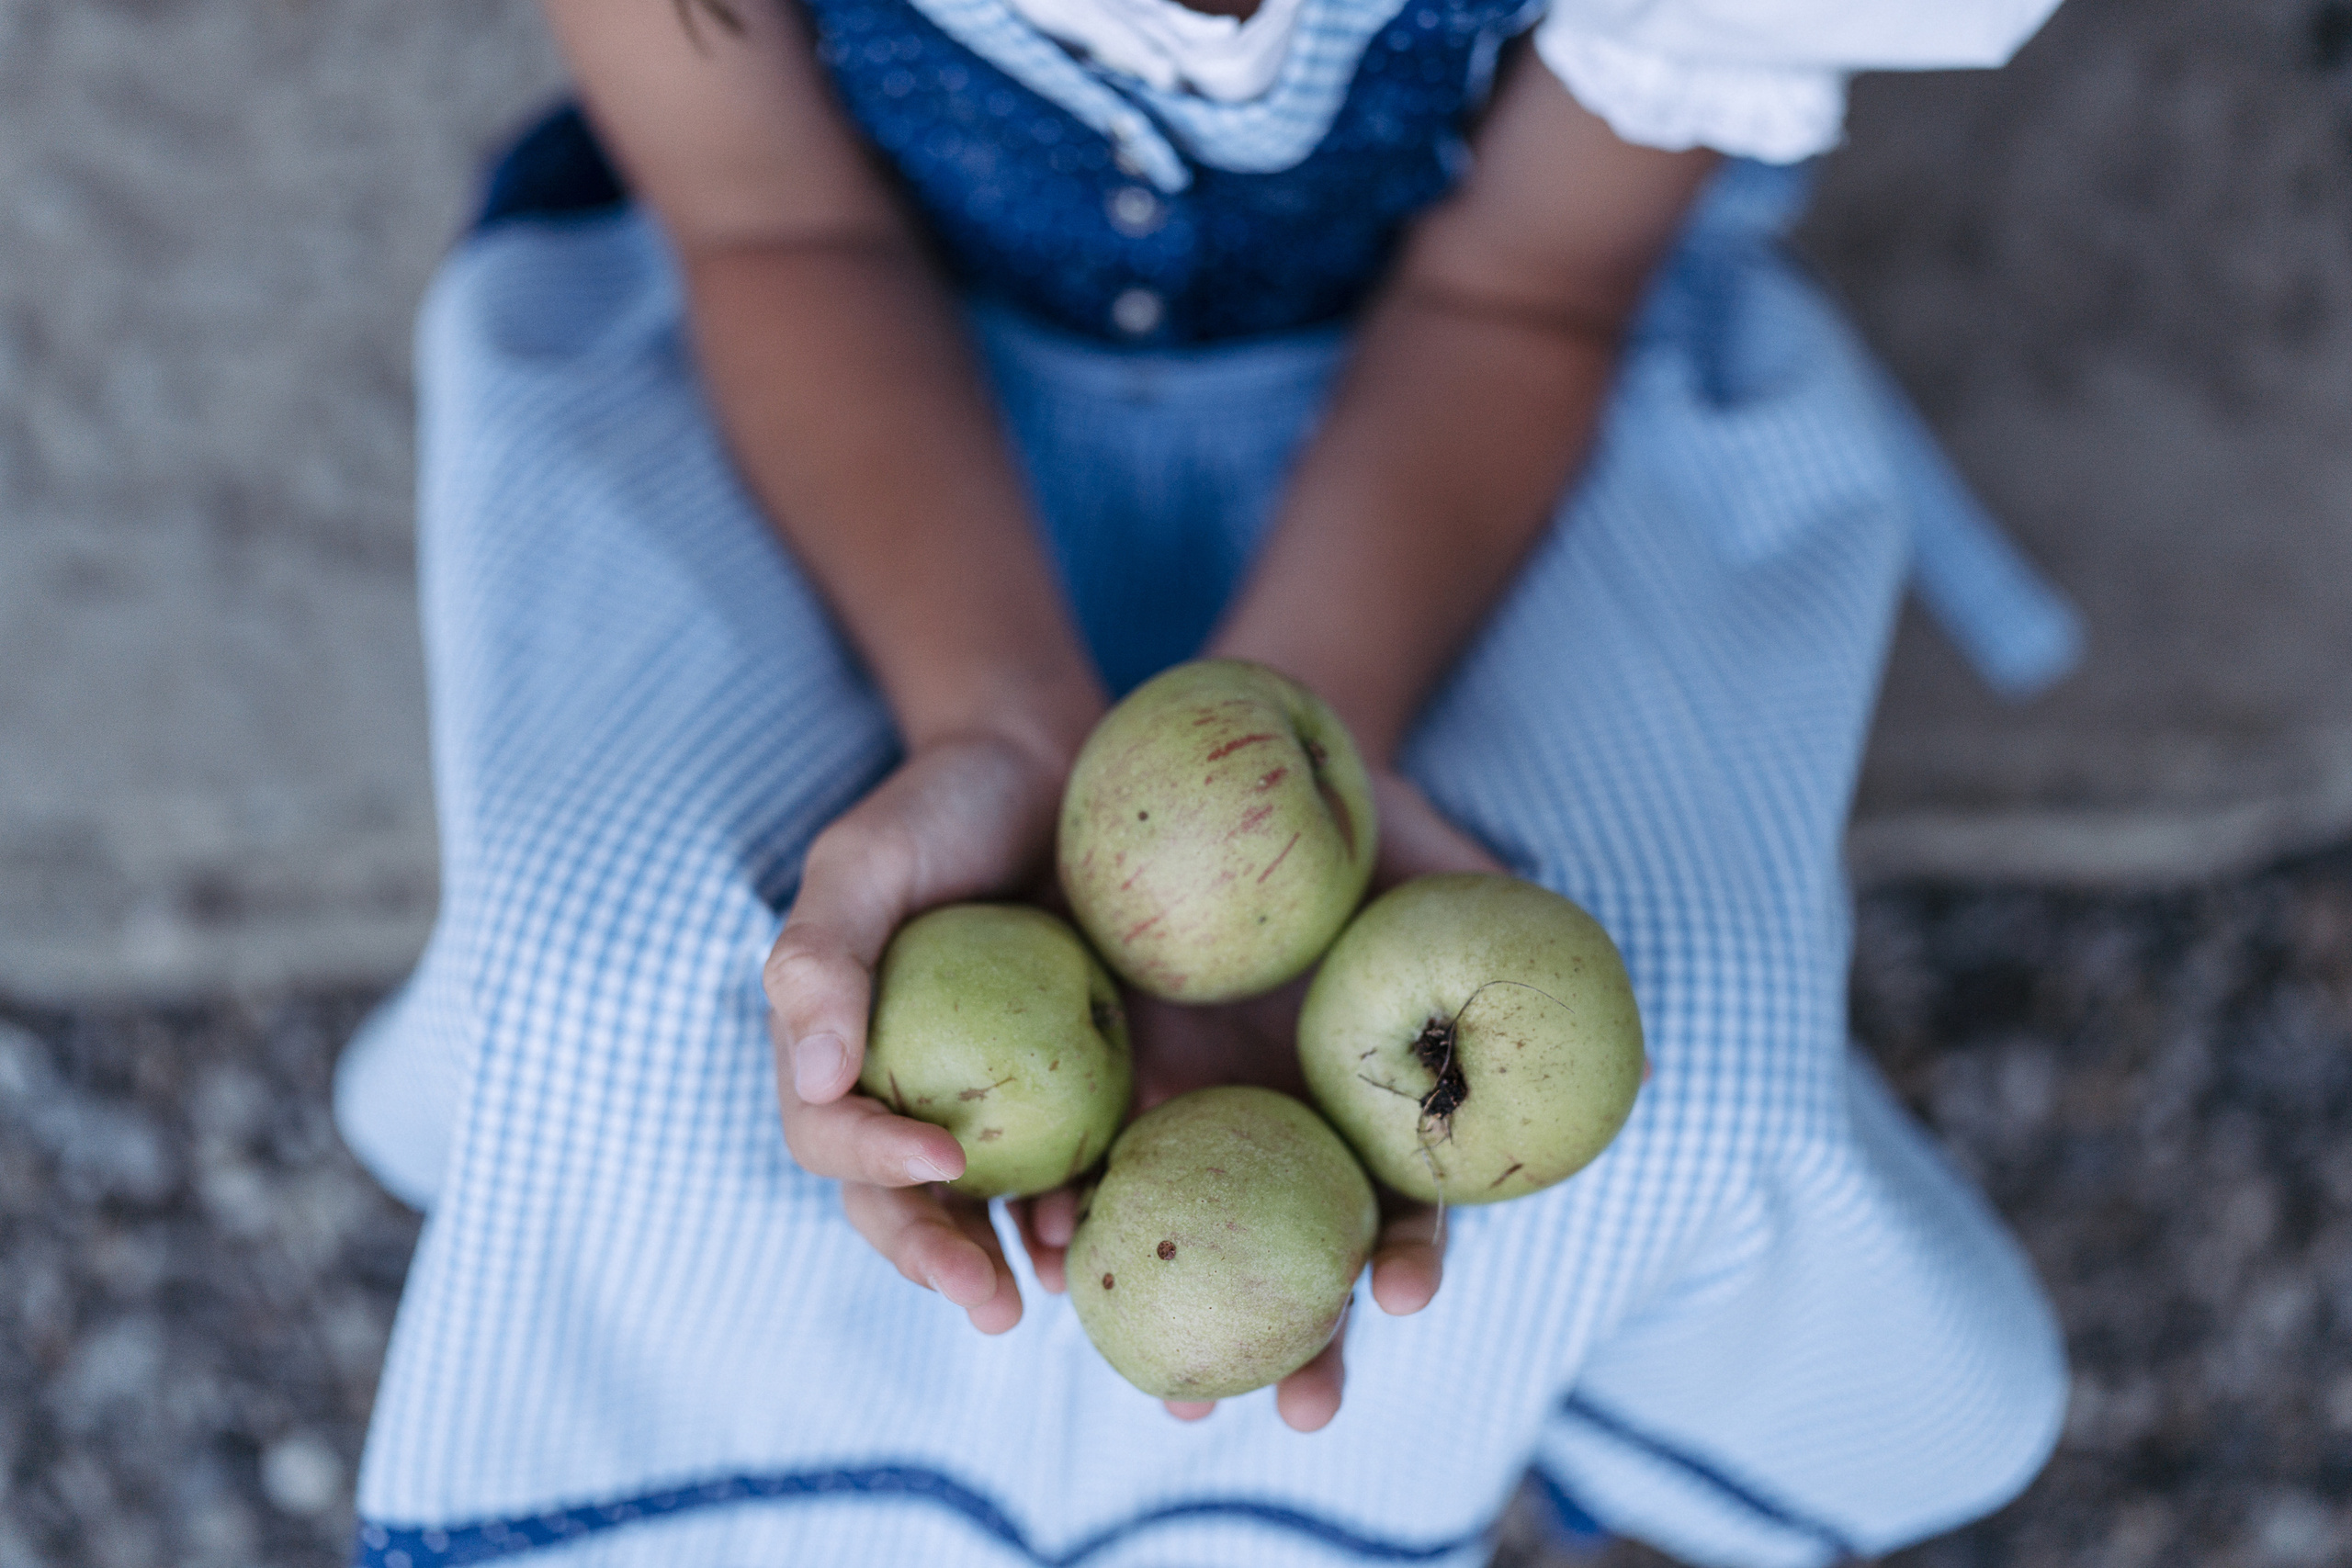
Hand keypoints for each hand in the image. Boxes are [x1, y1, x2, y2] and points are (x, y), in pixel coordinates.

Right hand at [764, 730, 1078, 1334]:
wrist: (1048, 766)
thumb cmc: (940, 806)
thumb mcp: (864, 862)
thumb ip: (821, 959)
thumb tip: (811, 1081)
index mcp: (833, 1053)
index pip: (830, 1135)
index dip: (873, 1162)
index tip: (941, 1159)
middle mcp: (900, 1092)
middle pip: (901, 1203)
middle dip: (939, 1262)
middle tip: (988, 1305)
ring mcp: (983, 1099)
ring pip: (984, 1207)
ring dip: (1012, 1257)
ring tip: (1058, 1285)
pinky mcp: (1066, 1088)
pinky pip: (1068, 1164)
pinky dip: (1083, 1201)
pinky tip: (1113, 1221)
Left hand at [1017, 767, 1502, 1430]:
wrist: (1228, 762)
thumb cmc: (1364, 826)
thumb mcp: (1445, 870)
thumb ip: (1517, 949)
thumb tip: (1637, 1054)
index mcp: (1373, 1111)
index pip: (1403, 1208)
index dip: (1411, 1260)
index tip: (1407, 1299)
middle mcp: (1286, 1131)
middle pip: (1296, 1261)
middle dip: (1301, 1351)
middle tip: (1301, 1414)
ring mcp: (1197, 1115)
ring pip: (1190, 1246)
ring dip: (1183, 1326)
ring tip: (1175, 1394)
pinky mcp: (1112, 1080)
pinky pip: (1090, 1165)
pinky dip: (1075, 1221)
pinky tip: (1057, 1261)